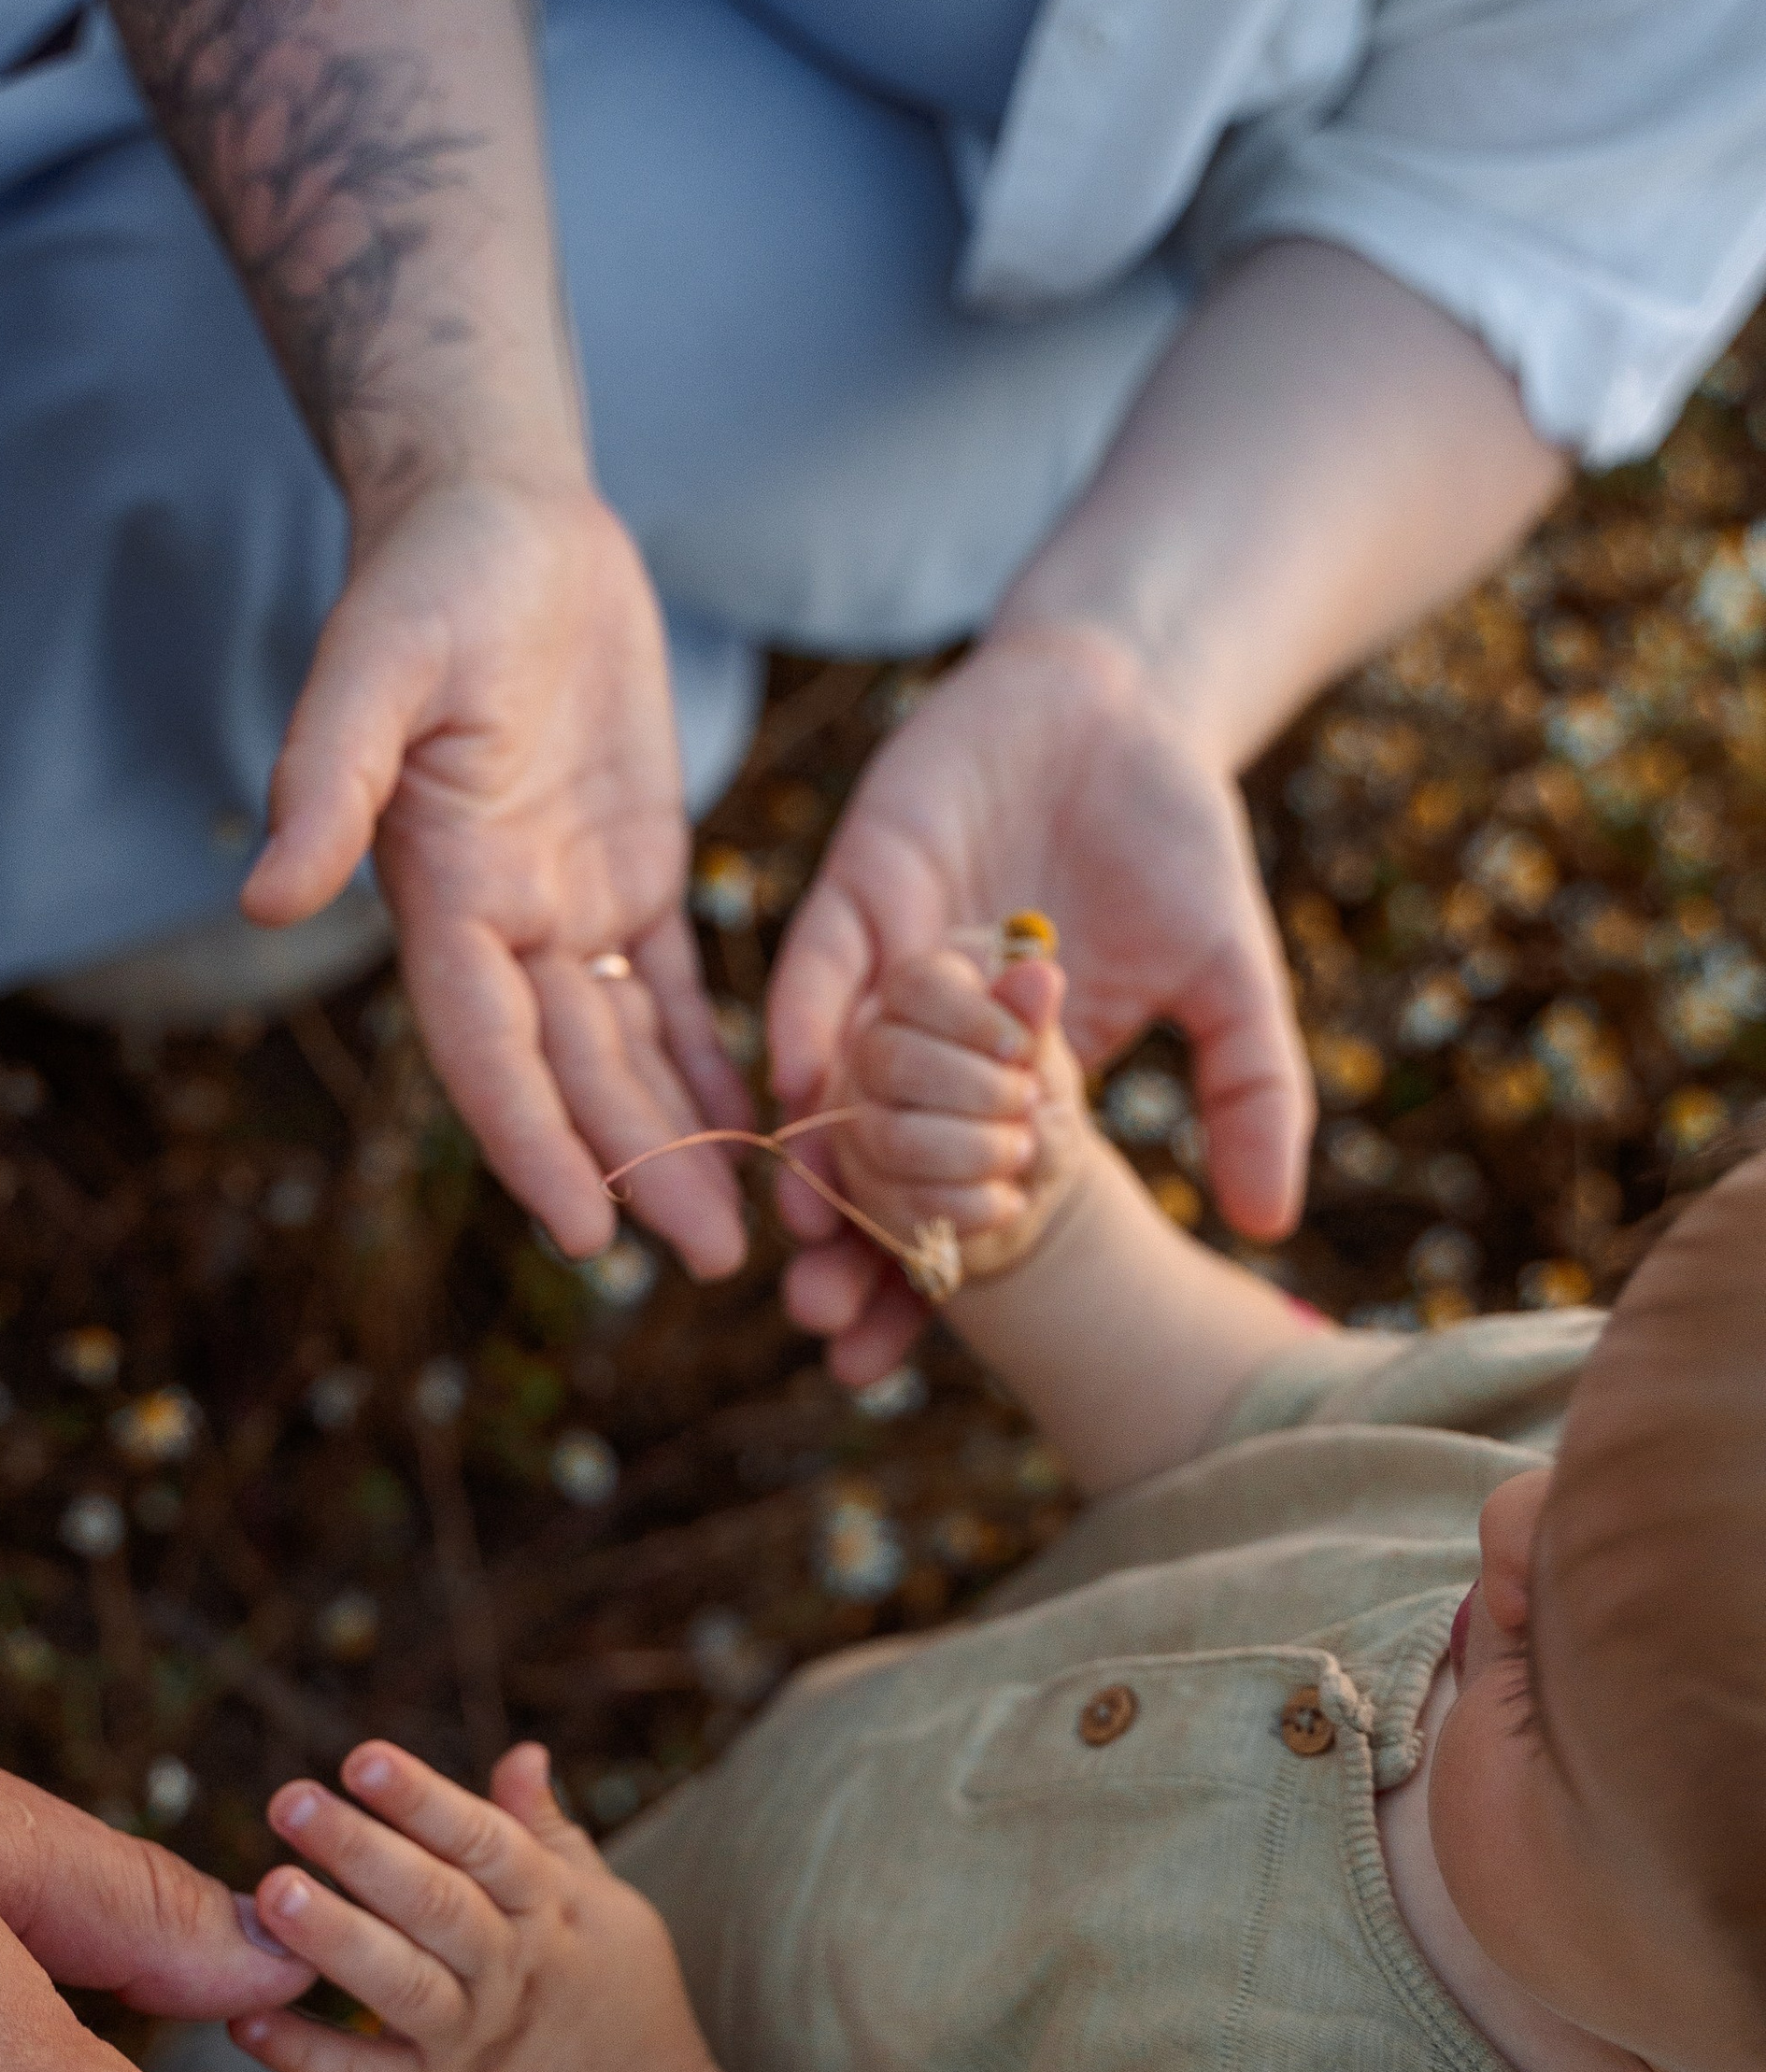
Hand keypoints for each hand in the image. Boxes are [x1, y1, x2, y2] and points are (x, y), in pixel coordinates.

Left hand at [229, 1739, 707, 2071]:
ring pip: (402, 1986)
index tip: (363, 1758)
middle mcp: (511, 1972)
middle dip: (363, 1852)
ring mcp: (471, 2042)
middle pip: (436, 1905)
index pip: (485, 1843)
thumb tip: (522, 1751)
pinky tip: (246, 2020)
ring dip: (336, 1939)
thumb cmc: (611, 1995)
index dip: (425, 1800)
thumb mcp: (602, 1907)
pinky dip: (306, 2056)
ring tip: (272, 1893)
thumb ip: (546, 1833)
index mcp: (551, 1909)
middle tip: (291, 1801)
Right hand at [242, 478, 749, 1275]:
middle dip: (637, 1170)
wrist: (497, 515)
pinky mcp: (629, 867)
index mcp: (443, 893)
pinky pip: (671, 986)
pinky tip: (754, 1122)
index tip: (585, 1228)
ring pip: (626, 1050)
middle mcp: (502, 919)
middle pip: (572, 1074)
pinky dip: (704, 1056)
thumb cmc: (430, 578)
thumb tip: (268, 901)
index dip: (533, 1142)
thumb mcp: (377, 664)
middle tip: (710, 1262)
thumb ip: (327, 779)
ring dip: (676, 1137)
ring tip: (738, 1230)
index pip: (487, 1048)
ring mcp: (566, 900)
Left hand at [768, 620, 1309, 1381]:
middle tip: (827, 1327)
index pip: (946, 1207)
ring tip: (807, 1239)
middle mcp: (922, 1048)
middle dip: (844, 1250)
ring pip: (825, 1083)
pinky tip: (801, 1087)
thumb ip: (1252, 1092)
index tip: (881, 1368)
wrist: (1128, 703)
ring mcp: (884, 969)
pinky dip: (811, 1022)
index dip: (915, 1286)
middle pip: (865, 1168)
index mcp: (1003, 1089)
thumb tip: (1271, 1226)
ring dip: (810, 1158)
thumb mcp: (1232, 980)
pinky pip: (822, 965)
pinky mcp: (860, 888)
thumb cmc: (1177, 843)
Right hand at [827, 945, 1095, 1289]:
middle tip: (1028, 1101)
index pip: (914, 986)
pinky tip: (1007, 1197)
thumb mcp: (1044, 1056)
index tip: (1023, 1048)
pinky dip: (976, 1204)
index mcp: (912, 1003)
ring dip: (980, 1148)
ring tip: (1023, 1149)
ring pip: (895, 1137)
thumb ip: (1032, 1019)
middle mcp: (868, 1060)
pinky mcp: (868, 1197)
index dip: (973, 1017)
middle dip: (979, 1088)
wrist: (1031, 1182)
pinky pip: (907, 1203)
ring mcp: (859, 1130)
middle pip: (890, 1059)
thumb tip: (1040, 975)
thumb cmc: (1031, 1100)